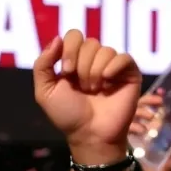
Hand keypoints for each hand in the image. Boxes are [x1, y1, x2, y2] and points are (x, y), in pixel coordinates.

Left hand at [34, 30, 140, 160]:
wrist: (89, 134)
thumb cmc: (67, 116)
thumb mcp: (45, 92)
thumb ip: (42, 65)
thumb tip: (57, 38)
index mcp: (74, 61)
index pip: (74, 36)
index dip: (69, 50)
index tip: (67, 72)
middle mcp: (93, 61)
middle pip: (89, 42)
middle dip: (81, 65)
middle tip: (82, 87)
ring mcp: (112, 66)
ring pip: (105, 50)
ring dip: (94, 73)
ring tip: (94, 91)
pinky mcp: (129, 73)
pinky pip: (123, 57)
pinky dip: (113, 69)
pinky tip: (108, 83)